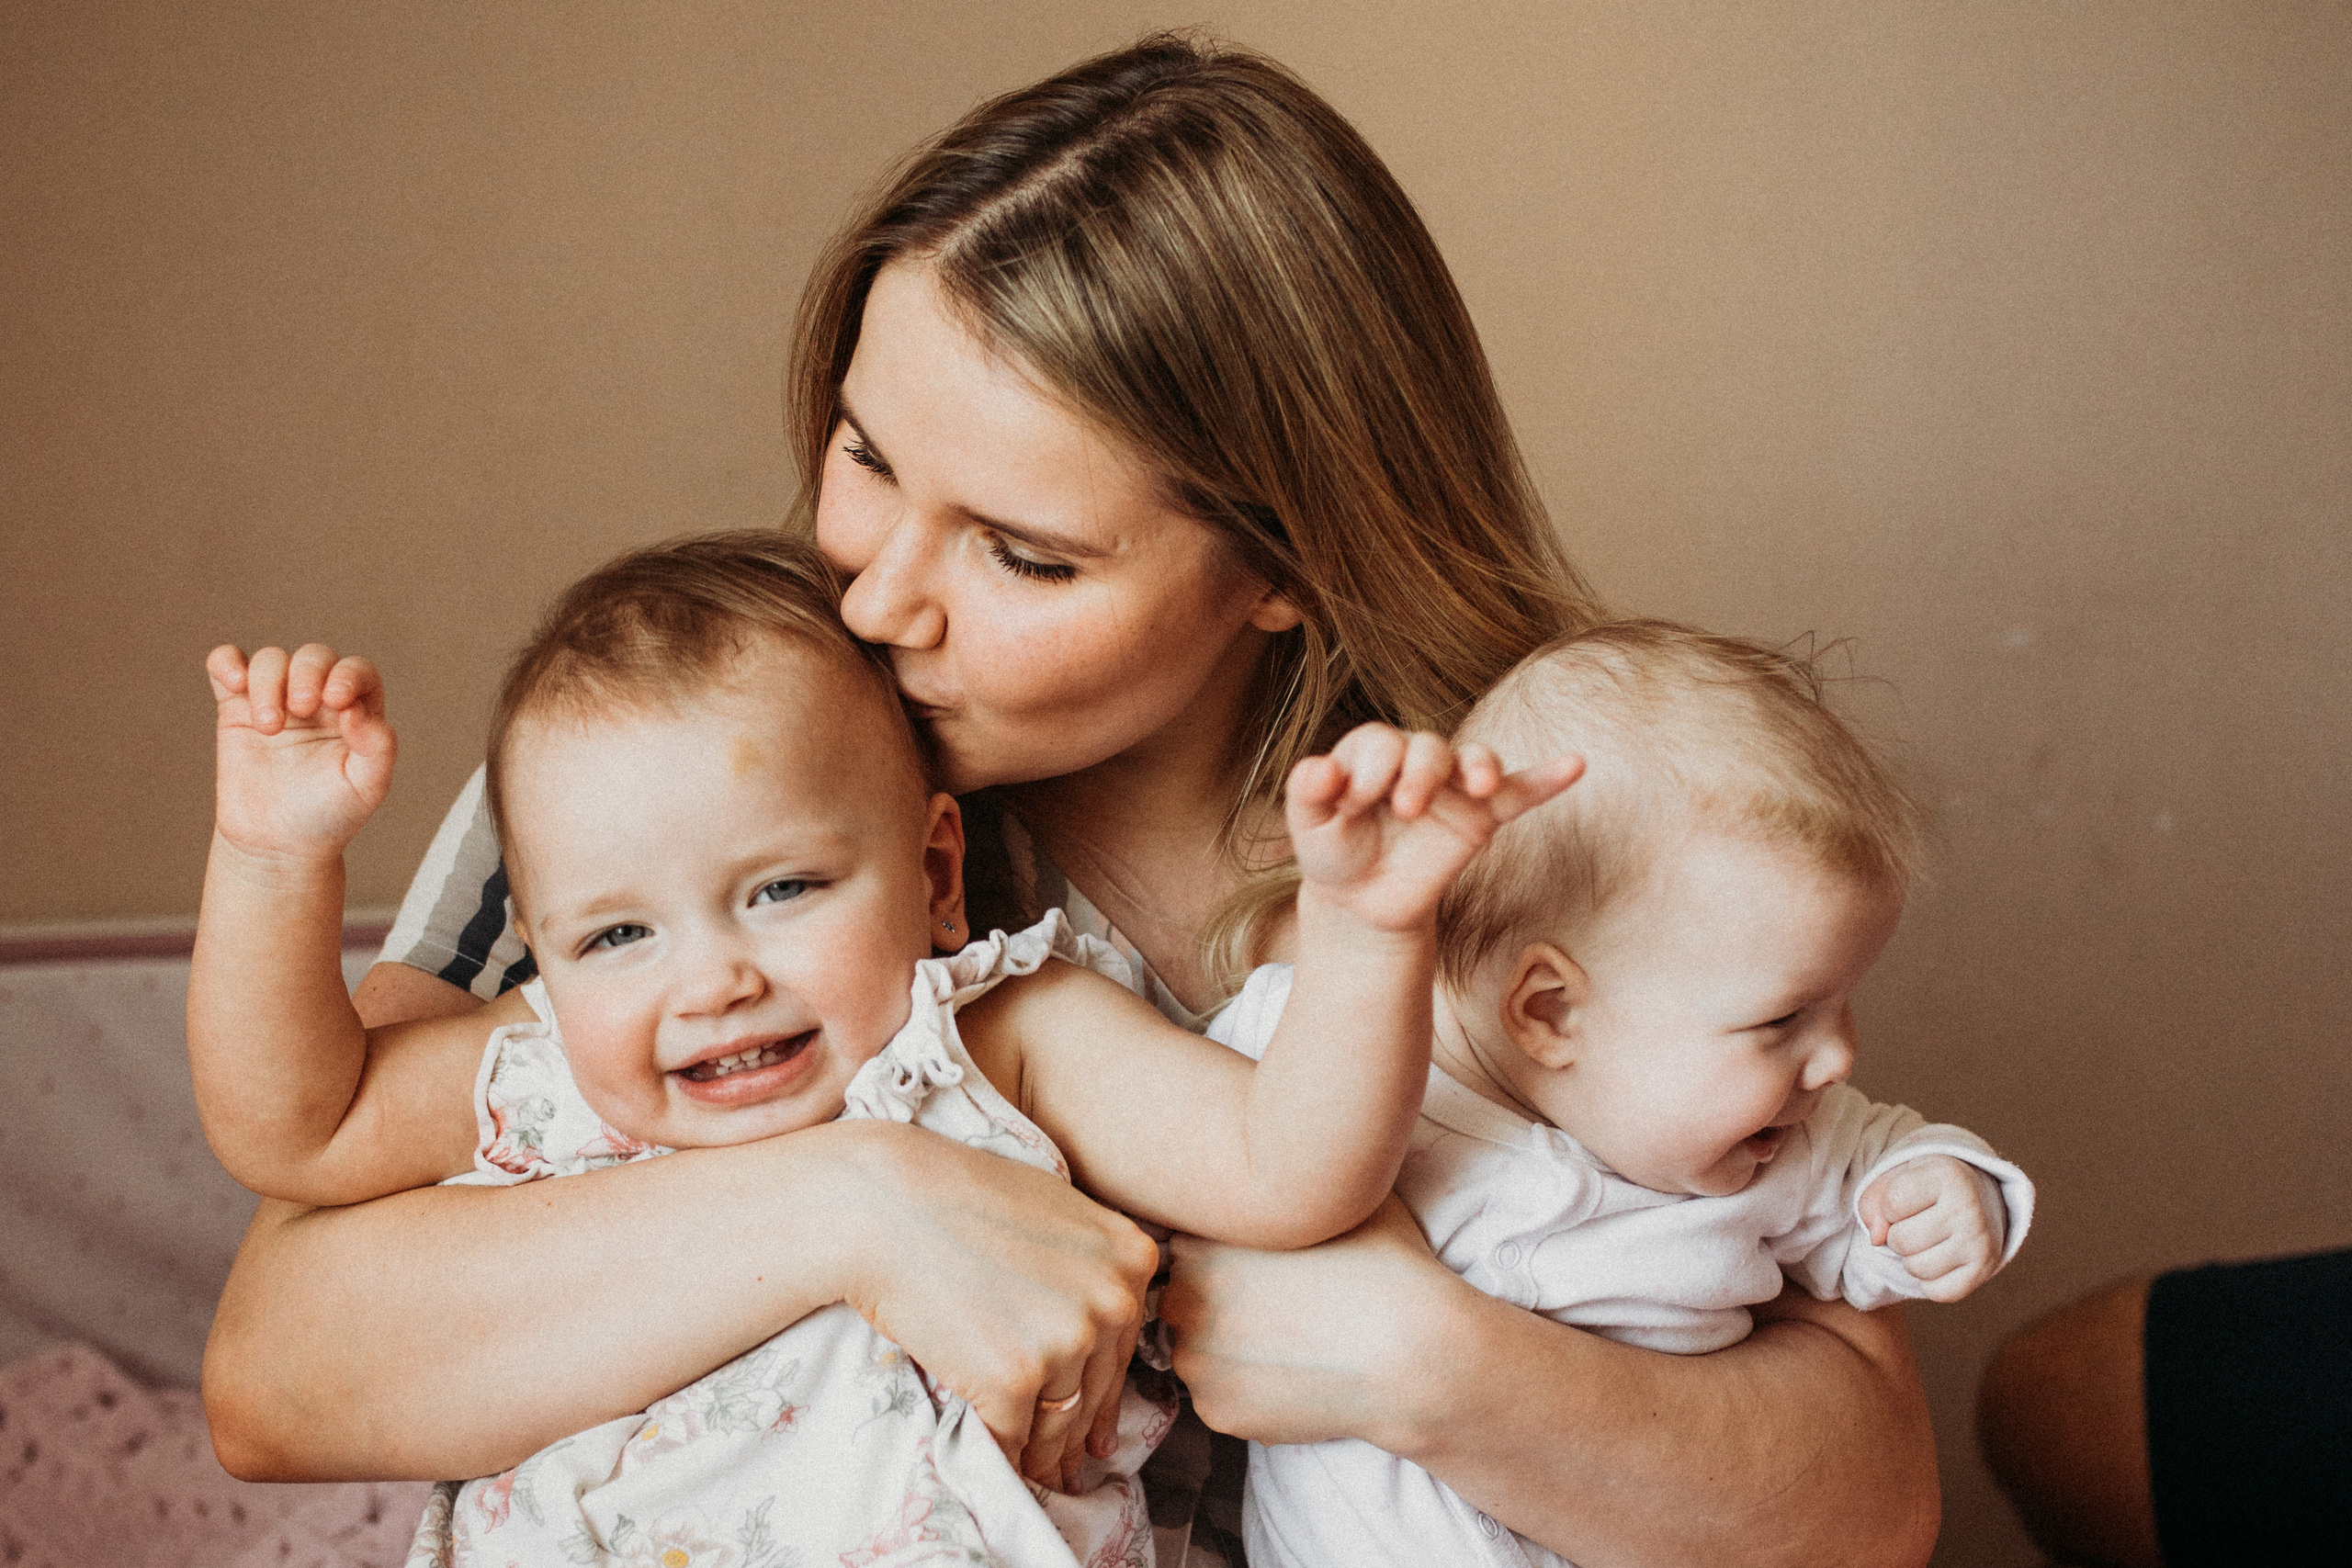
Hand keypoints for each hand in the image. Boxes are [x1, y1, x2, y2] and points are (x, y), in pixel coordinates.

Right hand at [207, 643, 394, 863]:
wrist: (278, 844)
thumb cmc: (329, 814)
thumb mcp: (368, 787)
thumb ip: (378, 747)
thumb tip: (357, 710)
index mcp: (356, 711)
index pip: (357, 671)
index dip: (348, 674)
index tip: (335, 701)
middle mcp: (317, 699)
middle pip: (313, 657)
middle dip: (306, 674)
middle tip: (300, 709)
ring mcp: (276, 700)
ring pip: (271, 660)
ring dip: (267, 682)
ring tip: (269, 727)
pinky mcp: (236, 708)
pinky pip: (227, 665)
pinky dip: (226, 662)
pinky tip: (234, 681)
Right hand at [841, 1129, 1157, 1493]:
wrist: (884, 1204)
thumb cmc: (956, 1197)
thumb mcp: (1052, 1211)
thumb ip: (1088, 1263)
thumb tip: (1105, 1322)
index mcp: (1131, 1257)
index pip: (1122, 1345)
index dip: (1103, 1389)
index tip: (1098, 1427)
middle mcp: (1113, 1300)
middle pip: (1096, 1389)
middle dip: (1077, 1432)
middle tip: (1071, 1466)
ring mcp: (1067, 1340)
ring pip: (1059, 1423)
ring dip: (1045, 1455)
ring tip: (1038, 1475)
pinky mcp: (1015, 1379)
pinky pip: (1013, 1439)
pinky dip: (1001, 1459)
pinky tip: (995, 1470)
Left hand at [1162, 1196, 1456, 1448]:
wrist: (1411, 1353)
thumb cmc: (1384, 1265)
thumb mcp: (1338, 1197)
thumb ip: (1293, 1186)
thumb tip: (1295, 1159)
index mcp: (1201, 1237)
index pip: (1188, 1242)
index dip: (1226, 1253)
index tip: (1262, 1263)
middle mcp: (1182, 1295)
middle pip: (1185, 1295)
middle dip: (1219, 1299)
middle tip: (1277, 1305)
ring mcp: (1194, 1359)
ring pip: (1199, 1350)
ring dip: (1228, 1349)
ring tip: (1291, 1344)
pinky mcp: (1216, 1413)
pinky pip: (1222, 1396)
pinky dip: (1249, 1391)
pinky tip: (1295, 1377)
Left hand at [1286, 725, 1581, 934]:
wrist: (1361, 902)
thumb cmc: (1334, 852)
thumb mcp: (1308, 826)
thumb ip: (1306, 793)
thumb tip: (1320, 767)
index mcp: (1373, 752)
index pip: (1379, 742)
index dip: (1366, 771)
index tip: (1349, 807)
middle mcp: (1416, 760)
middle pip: (1429, 746)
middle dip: (1417, 772)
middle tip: (1402, 810)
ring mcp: (1452, 787)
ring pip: (1473, 759)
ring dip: (1477, 766)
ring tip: (1474, 786)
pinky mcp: (1481, 817)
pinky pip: (1519, 792)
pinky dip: (1547, 778)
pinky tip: (1574, 764)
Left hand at [1857, 1155, 2005, 1302]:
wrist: (1977, 1199)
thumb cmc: (1927, 1188)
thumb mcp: (1897, 1178)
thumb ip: (1872, 1202)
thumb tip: (1876, 1239)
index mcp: (1947, 1175)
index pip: (1891, 1204)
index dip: (1889, 1207)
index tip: (1909, 1199)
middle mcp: (1969, 1208)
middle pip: (1901, 1241)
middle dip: (1898, 1235)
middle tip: (1918, 1223)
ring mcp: (1980, 1242)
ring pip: (1916, 1268)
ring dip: (1912, 1258)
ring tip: (1929, 1239)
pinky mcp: (1984, 1270)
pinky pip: (1938, 1292)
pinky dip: (1930, 1282)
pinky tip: (1941, 1259)